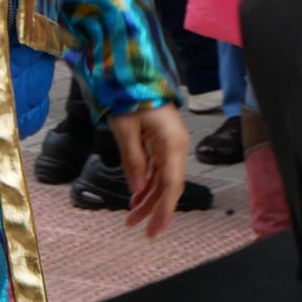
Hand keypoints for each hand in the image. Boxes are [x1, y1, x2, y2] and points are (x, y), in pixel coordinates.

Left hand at [108, 104, 190, 238]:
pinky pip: (158, 168)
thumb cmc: (128, 95)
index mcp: (172, 143)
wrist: (132, 71)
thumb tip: (137, 189)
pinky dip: (147, 183)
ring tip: (131, 217)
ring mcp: (171, 144)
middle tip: (138, 229)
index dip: (164, 210)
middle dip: (153, 208)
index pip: (171, 184)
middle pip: (168, 185)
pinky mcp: (162, 141)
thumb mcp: (125, 129)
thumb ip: (133, 160)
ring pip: (163, 179)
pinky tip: (136, 196)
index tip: (155, 230)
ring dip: (148, 198)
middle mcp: (176, 146)